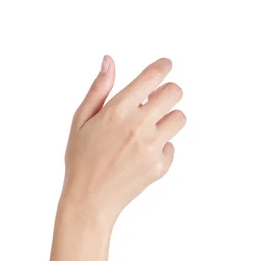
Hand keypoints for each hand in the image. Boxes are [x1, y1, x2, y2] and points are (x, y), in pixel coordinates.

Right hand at [61, 56, 184, 221]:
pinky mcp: (161, 165)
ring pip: (179, 118)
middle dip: (169, 92)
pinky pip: (172, 145)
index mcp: (117, 110)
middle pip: (175, 93)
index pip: (152, 77)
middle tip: (158, 100)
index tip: (166, 64)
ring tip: (149, 128)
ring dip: (168, 119)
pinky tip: (142, 154)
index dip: (163, 67)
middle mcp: (138, 126)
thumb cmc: (81, 158)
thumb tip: (109, 61)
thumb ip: (99, 89)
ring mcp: (152, 146)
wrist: (90, 199)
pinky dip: (161, 147)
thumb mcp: (81, 120)